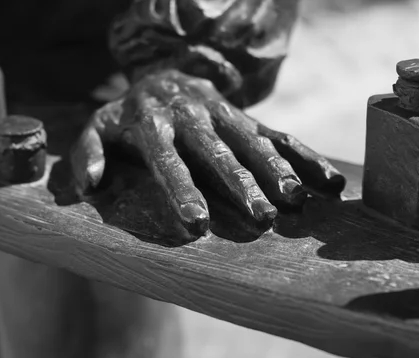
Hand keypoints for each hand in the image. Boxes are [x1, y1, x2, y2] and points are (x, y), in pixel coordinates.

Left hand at [71, 69, 344, 235]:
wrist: (166, 71)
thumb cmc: (131, 112)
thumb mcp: (98, 124)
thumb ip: (89, 151)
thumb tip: (90, 183)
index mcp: (155, 123)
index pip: (169, 160)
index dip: (182, 190)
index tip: (197, 223)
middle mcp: (194, 117)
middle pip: (219, 152)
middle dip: (241, 184)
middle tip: (261, 218)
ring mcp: (225, 115)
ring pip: (254, 141)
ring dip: (276, 169)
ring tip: (296, 201)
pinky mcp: (248, 118)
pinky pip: (280, 134)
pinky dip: (305, 157)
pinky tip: (329, 183)